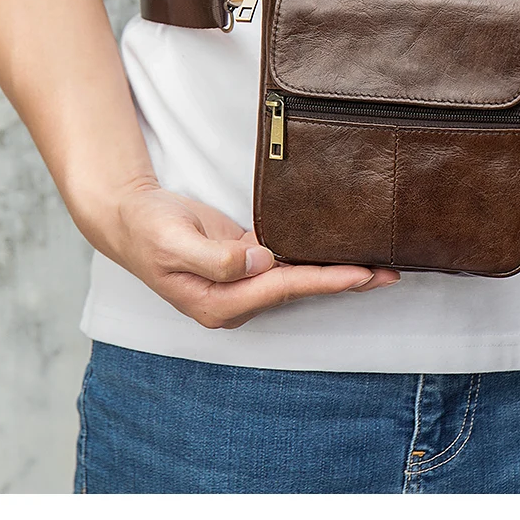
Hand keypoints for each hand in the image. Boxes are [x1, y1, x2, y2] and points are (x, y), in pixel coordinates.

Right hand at [82, 179, 399, 329]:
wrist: (130, 216)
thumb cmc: (148, 228)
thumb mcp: (174, 242)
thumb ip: (216, 257)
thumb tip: (258, 262)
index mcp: (218, 303)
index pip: (282, 288)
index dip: (323, 279)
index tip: (360, 274)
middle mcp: (235, 299)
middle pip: (299, 289)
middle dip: (344, 280)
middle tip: (390, 272)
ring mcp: (242, 282)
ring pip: (297, 275)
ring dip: (335, 268)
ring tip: (379, 263)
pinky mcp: (246, 261)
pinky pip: (286, 260)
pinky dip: (313, 253)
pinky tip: (339, 246)